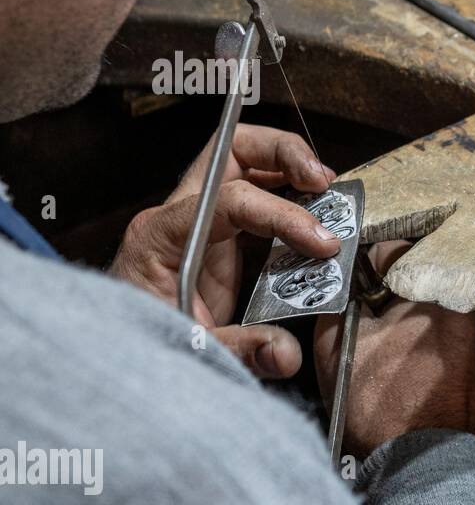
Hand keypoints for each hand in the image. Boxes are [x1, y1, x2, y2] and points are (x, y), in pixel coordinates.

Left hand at [110, 124, 339, 378]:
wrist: (116, 353)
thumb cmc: (140, 342)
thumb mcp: (188, 350)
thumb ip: (239, 349)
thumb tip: (287, 353)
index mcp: (162, 237)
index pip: (229, 200)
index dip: (282, 215)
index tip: (322, 242)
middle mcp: (179, 216)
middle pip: (231, 151)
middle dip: (283, 153)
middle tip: (323, 180)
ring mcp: (199, 220)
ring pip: (245, 161)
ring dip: (290, 167)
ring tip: (328, 190)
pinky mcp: (218, 235)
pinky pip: (256, 194)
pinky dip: (289, 195)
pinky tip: (314, 215)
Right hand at [315, 241, 474, 458]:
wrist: (430, 471)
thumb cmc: (387, 411)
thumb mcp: (338, 348)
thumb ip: (333, 299)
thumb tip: (334, 280)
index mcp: (440, 287)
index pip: (394, 248)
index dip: (363, 265)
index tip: (350, 282)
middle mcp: (474, 302)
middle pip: (422, 271)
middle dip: (392, 286)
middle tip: (368, 309)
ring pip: (439, 300)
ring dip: (413, 310)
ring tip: (387, 339)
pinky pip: (455, 331)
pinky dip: (431, 337)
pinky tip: (409, 363)